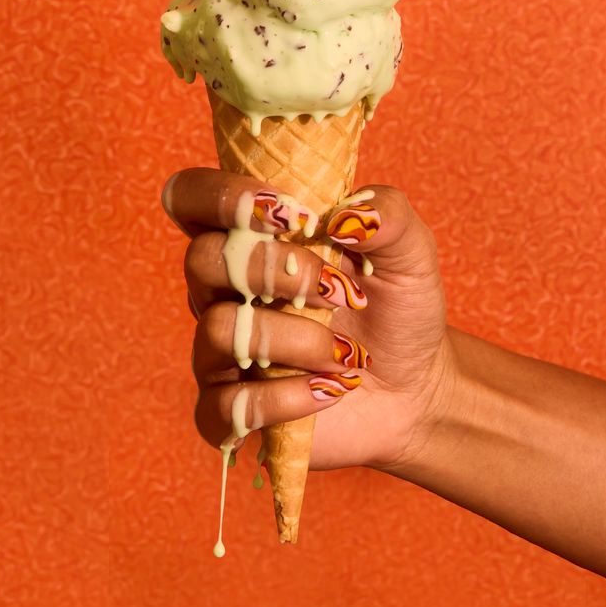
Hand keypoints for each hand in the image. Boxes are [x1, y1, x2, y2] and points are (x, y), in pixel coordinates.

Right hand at [162, 167, 453, 471]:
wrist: (416, 385)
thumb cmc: (395, 307)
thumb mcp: (409, 250)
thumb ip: (385, 213)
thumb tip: (341, 216)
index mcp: (249, 238)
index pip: (189, 197)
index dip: (220, 196)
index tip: (285, 211)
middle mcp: (223, 290)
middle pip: (202, 259)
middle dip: (274, 268)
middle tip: (336, 289)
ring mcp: (221, 352)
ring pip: (219, 330)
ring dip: (294, 339)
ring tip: (344, 352)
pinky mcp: (229, 411)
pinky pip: (223, 407)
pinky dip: (283, 399)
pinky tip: (328, 391)